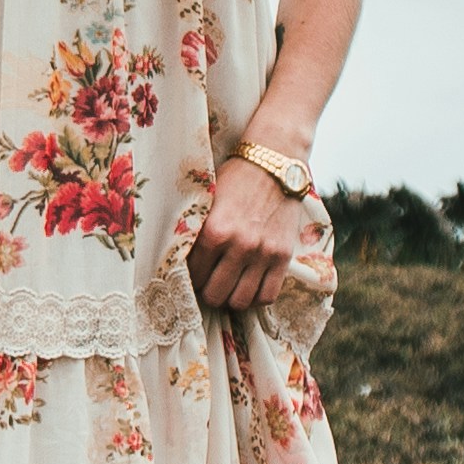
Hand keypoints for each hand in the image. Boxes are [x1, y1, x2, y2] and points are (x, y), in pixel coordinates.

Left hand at [187, 151, 313, 313]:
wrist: (275, 163)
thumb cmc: (235, 178)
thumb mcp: (208, 201)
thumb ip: (197, 230)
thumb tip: (180, 259)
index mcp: (214, 231)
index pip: (194, 274)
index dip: (190, 278)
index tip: (194, 275)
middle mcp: (239, 245)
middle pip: (215, 295)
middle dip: (209, 292)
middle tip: (210, 284)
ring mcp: (263, 253)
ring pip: (241, 300)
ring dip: (232, 298)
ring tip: (230, 287)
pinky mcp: (283, 256)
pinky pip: (268, 295)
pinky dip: (257, 296)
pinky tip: (251, 285)